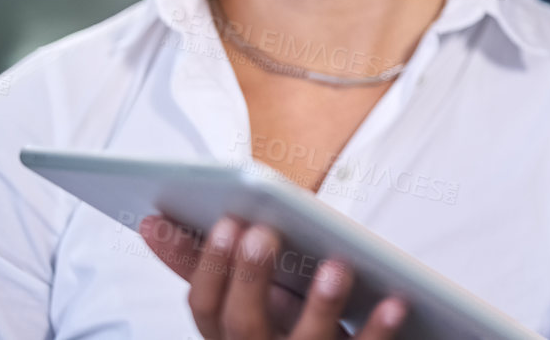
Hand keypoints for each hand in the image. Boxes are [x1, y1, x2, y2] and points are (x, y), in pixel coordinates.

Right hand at [139, 215, 407, 339]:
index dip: (209, 267)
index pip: (204, 307)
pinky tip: (395, 301)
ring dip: (319, 305)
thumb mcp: (244, 301)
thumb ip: (210, 268)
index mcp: (230, 335)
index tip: (225, 222)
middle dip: (250, 279)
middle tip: (264, 234)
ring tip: (337, 265)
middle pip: (243, 327)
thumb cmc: (284, 330)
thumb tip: (154, 220)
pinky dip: (378, 329)